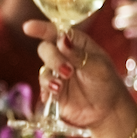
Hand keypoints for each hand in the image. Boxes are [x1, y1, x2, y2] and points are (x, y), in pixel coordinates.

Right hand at [21, 18, 131, 136]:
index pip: (57, 32)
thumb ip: (79, 54)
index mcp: (77, 44)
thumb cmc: (107, 83)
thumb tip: (62, 40)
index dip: (42, 28)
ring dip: (50, 76)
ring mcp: (57, 73)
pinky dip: (47, 89)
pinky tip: (56, 93)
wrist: (108, 111)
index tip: (28, 27)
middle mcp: (64, 56)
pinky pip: (43, 86)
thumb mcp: (99, 67)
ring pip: (43, 68)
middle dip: (53, 58)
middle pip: (46, 49)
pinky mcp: (53, 90)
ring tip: (61, 86)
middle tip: (67, 71)